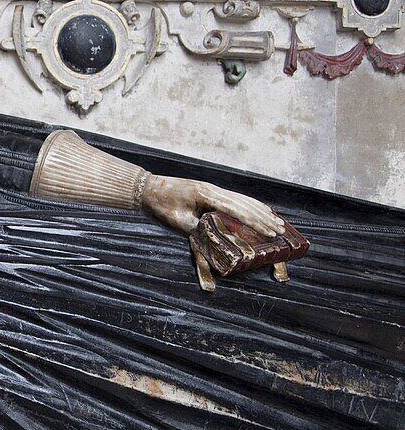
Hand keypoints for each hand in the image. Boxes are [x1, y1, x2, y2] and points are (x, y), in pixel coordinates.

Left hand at [141, 175, 284, 236]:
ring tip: (277, 221)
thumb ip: (197, 229)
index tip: (271, 230)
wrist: (147, 189)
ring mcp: (212, 189)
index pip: (237, 209)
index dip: (256, 221)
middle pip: (244, 204)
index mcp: (206, 195)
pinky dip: (248, 205)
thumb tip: (216, 240)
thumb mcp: (177, 221)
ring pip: (242, 199)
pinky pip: (233, 198)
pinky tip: (257, 210)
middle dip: (264, 218)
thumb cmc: (160, 205)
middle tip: (281, 230)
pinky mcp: (209, 191)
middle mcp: (213, 190)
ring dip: (260, 211)